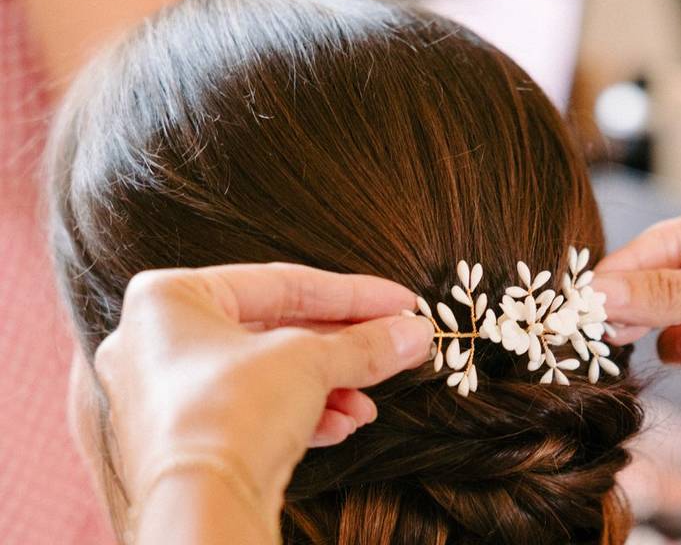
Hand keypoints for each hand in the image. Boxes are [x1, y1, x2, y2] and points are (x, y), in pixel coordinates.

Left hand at [93, 263, 431, 510]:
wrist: (199, 511)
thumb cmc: (226, 417)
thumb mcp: (310, 362)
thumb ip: (363, 343)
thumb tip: (410, 334)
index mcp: (169, 299)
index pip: (281, 285)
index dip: (352, 295)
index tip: (397, 304)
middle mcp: (155, 343)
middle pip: (275, 331)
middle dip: (342, 347)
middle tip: (391, 346)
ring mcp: (163, 395)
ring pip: (266, 375)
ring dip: (327, 386)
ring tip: (368, 401)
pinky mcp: (181, 442)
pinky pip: (249, 412)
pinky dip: (299, 415)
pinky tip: (341, 426)